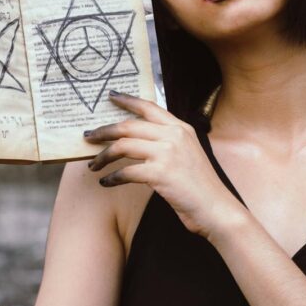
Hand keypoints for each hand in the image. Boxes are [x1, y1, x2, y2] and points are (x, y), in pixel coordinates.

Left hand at [84, 91, 243, 240]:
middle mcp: (174, 135)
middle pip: (128, 126)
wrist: (217, 209)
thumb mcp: (188, 154)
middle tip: (88, 137)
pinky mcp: (161, 173)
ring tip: (93, 165)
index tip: (110, 96)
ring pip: (123, 146)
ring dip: (103, 156)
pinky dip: (112, 178)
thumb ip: (169, 142)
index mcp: (181, 128)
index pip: (149, 107)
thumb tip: (137, 140)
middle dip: (104, 131)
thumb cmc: (200, 187)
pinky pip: (126, 171)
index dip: (127, 100)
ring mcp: (168, 153)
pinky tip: (106, 182)